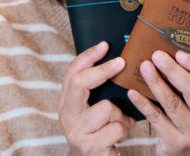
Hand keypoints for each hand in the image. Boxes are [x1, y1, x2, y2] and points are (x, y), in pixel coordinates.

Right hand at [57, 41, 135, 155]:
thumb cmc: (97, 132)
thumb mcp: (92, 109)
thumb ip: (98, 91)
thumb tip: (121, 64)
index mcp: (66, 102)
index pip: (72, 72)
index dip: (88, 56)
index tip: (105, 45)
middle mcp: (66, 115)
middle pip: (79, 82)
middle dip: (103, 70)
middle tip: (122, 62)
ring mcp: (76, 131)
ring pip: (107, 108)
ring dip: (120, 116)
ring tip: (120, 124)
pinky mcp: (89, 146)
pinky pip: (116, 128)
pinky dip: (124, 131)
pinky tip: (118, 138)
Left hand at [127, 50, 189, 155]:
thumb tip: (175, 52)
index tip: (178, 53)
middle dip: (173, 70)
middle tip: (157, 55)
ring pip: (173, 103)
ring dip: (156, 82)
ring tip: (145, 67)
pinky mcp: (175, 143)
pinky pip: (156, 119)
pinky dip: (143, 103)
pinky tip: (133, 91)